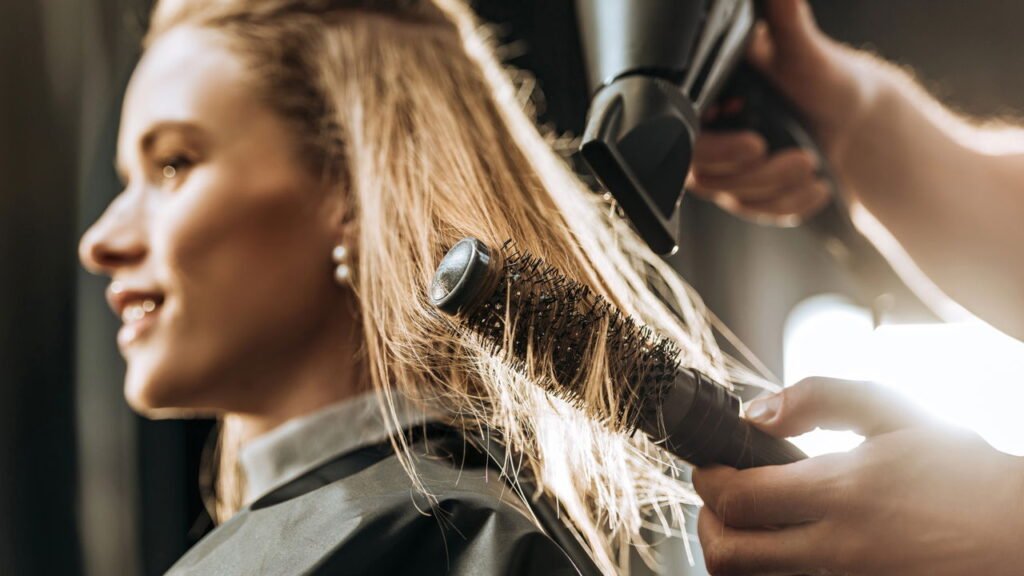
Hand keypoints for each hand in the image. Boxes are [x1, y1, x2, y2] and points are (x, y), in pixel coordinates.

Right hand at [688, 0, 877, 224]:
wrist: (856, 116)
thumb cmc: (826, 77)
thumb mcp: (804, 51)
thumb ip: (787, 22)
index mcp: (707, 97)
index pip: (685, 138)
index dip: (715, 149)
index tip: (756, 144)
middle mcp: (709, 133)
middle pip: (705, 177)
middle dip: (756, 175)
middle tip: (799, 158)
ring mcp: (727, 167)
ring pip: (733, 197)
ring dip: (777, 190)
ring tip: (813, 166)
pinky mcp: (748, 192)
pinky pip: (757, 212)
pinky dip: (789, 206)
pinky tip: (817, 189)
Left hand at [692, 377, 1023, 575]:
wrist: (1020, 537)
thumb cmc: (961, 471)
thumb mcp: (896, 414)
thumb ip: (820, 398)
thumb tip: (757, 414)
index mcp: (843, 493)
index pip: (737, 498)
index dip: (707, 479)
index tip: (709, 465)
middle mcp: (838, 551)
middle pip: (728, 556)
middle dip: (706, 523)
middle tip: (716, 499)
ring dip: (735, 549)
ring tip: (749, 520)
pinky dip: (772, 569)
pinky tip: (787, 542)